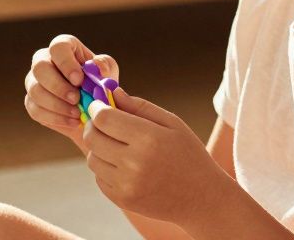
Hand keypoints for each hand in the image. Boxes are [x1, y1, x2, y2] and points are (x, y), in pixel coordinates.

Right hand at [23, 34, 119, 141]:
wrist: (92, 109)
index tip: (79, 80)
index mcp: (64, 47)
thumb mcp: (108, 71)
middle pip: (40, 68)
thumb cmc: (98, 82)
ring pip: (35, 91)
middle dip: (58, 86)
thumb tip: (97, 66)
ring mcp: (34, 81)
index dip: (66, 63)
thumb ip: (104, 65)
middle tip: (76, 99)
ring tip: (78, 113)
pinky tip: (73, 121)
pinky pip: (36, 110)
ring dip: (57, 105)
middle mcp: (44, 60)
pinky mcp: (31, 102)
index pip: (58, 47)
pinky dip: (56, 118)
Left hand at [81, 88, 232, 227]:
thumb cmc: (189, 154)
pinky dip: (105, 168)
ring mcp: (126, 184)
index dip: (98, 109)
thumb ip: (140, 106)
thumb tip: (113, 92)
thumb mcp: (173, 123)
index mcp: (149, 138)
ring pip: (92, 158)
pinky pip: (99, 178)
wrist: (201, 197)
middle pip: (92, 137)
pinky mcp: (122, 200)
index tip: (100, 106)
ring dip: (99, 148)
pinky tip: (123, 165)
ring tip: (118, 146)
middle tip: (104, 123)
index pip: (104, 118)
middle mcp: (134, 163)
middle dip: (93, 126)